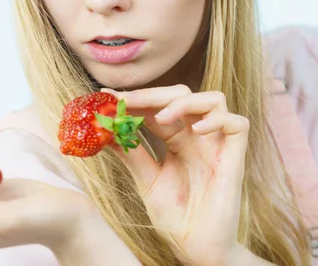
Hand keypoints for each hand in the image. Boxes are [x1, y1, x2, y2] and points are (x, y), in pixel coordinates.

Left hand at [102, 85, 249, 265]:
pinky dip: (216, 120)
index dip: (135, 99)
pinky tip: (196, 131)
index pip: (157, 107)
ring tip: (161, 119)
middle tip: (126, 102)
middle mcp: (197, 138)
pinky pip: (238, 124)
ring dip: (184, 102)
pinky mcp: (234, 159)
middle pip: (182, 95)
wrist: (195, 248)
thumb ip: (130, 152)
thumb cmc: (175, 216)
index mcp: (176, 140)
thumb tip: (104, 130)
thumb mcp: (146, 179)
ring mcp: (216, 146)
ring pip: (213, 99)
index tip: (107, 97)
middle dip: (151, 95)